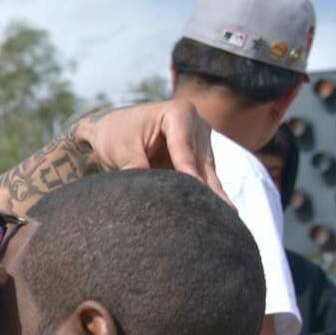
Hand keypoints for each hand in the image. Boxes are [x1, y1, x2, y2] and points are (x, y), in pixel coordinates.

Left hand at [75, 101, 227, 202]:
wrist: (114, 132)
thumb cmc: (116, 135)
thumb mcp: (120, 149)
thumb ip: (134, 166)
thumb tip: (146, 191)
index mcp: (179, 113)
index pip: (184, 144)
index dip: (188, 167)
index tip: (195, 186)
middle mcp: (198, 125)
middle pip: (202, 162)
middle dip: (208, 188)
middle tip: (220, 215)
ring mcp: (203, 143)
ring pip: (209, 175)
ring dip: (212, 197)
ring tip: (221, 221)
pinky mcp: (201, 161)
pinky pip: (206, 182)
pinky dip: (207, 198)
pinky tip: (217, 217)